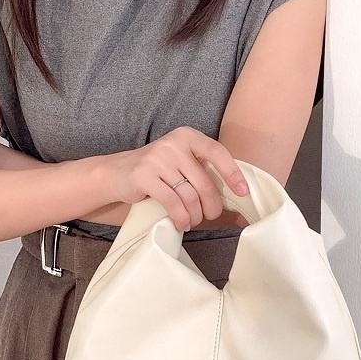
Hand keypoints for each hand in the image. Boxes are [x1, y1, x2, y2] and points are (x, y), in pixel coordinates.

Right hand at [102, 127, 249, 231]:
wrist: (118, 173)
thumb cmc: (158, 171)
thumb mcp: (181, 161)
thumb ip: (202, 170)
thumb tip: (236, 193)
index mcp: (187, 136)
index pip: (217, 152)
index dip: (232, 174)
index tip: (242, 193)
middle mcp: (173, 143)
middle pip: (204, 181)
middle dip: (212, 205)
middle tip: (210, 216)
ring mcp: (157, 159)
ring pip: (189, 195)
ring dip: (195, 215)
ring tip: (193, 221)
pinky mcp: (144, 176)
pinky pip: (172, 202)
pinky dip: (180, 217)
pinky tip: (181, 223)